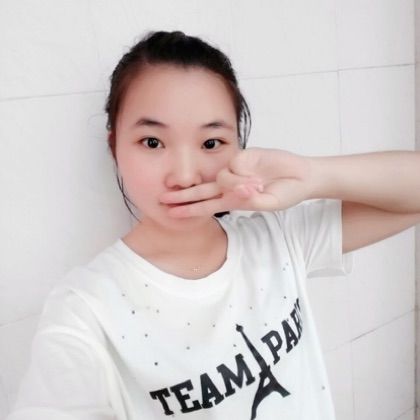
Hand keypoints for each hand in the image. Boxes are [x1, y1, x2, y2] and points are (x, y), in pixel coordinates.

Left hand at [159, 147, 313, 217]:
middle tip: (162, 200)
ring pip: (220, 179)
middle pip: (200, 191)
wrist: (301, 176)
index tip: (171, 214)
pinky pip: (233, 166)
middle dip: (181, 197)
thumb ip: (249, 200)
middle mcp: (231, 186)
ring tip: (258, 186)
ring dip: (236, 185)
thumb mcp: (268, 204)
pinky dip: (243, 175)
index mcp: (233, 200)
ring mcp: (236, 171)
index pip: (205, 206)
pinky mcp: (242, 157)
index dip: (188, 211)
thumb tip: (235, 189)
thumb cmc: (286, 193)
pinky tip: (258, 177)